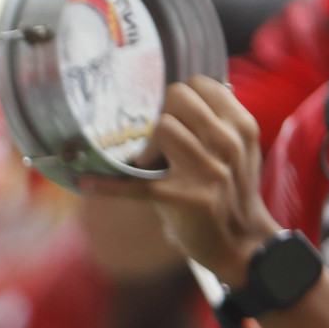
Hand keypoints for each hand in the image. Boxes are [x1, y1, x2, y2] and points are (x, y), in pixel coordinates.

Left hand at [81, 76, 280, 286]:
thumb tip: (163, 96)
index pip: (199, 84)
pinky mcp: (187, 199)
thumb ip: (210, 122)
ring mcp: (208, 171)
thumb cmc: (227, 191)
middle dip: (156, 113)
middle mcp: (227, 143)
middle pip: (178, 97)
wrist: (241, 243)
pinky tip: (87, 181)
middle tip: (150, 138)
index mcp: (239, 126)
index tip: (163, 113)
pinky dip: (107, 184)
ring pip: (162, 128)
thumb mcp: (234, 150)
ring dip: (143, 144)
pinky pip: (136, 184)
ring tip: (143, 163)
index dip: (175, 96)